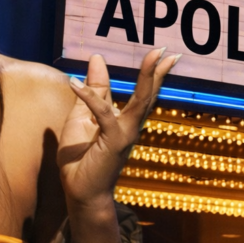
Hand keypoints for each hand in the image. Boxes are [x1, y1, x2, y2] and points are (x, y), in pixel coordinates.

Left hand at [58, 48, 178, 214]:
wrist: (79, 192)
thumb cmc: (81, 158)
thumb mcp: (82, 116)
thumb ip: (93, 90)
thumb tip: (97, 59)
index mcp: (124, 120)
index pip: (143, 93)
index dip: (153, 73)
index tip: (163, 53)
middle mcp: (130, 126)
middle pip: (149, 94)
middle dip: (159, 72)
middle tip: (168, 51)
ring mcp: (125, 134)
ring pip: (140, 101)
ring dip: (147, 78)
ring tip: (153, 57)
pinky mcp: (113, 142)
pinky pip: (103, 114)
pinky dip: (89, 97)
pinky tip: (75, 83)